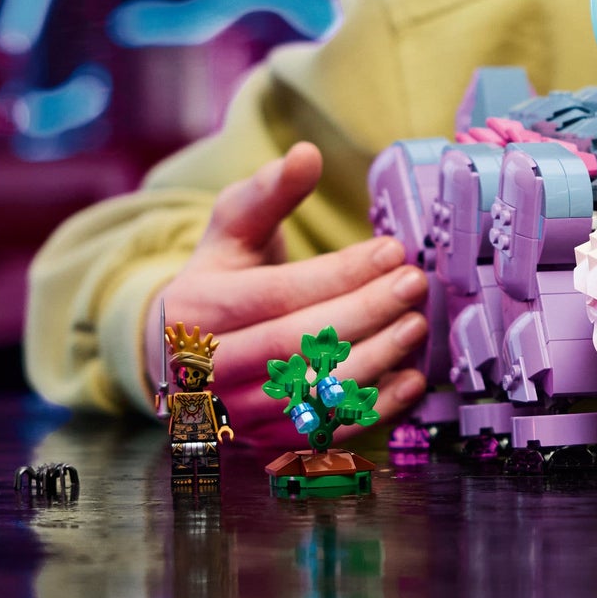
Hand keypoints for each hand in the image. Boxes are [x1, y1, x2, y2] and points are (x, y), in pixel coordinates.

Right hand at [149, 142, 428, 445]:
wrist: (178, 352)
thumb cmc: (219, 278)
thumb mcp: (231, 229)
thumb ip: (269, 193)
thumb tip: (307, 154)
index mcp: (194, 311)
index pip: (278, 294)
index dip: (341, 274)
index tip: (393, 249)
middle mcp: (205, 371)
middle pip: (295, 345)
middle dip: (365, 312)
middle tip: (414, 284)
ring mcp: (232, 414)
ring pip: (309, 394)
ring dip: (374, 361)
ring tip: (417, 324)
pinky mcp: (262, 443)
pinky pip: (322, 432)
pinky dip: (371, 411)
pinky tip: (411, 380)